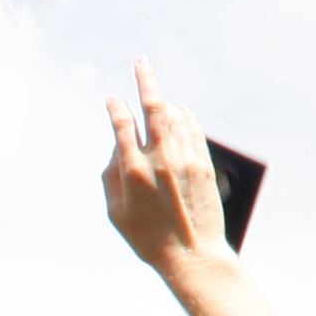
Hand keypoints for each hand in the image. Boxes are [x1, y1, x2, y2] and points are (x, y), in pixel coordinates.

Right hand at [102, 61, 229, 267]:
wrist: (192, 254)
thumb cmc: (147, 238)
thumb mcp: (116, 212)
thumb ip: (111, 176)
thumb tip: (117, 146)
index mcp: (133, 171)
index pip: (122, 125)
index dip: (116, 107)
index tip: (113, 99)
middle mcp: (160, 159)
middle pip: (153, 108)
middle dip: (146, 80)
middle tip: (142, 61)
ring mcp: (185, 159)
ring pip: (175, 116)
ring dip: (165, 101)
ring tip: (158, 94)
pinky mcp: (204, 164)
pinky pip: (194, 130)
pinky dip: (185, 116)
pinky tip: (180, 110)